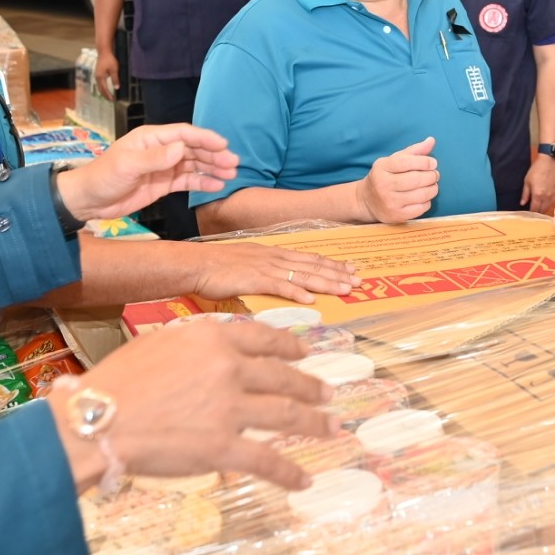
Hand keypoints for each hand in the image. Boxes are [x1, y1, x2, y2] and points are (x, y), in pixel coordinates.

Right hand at [56, 323, 334, 491]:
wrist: (96, 420)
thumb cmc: (117, 383)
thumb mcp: (158, 344)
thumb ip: (194, 346)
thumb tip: (213, 352)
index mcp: (212, 338)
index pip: (263, 338)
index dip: (289, 346)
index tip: (306, 352)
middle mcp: (228, 368)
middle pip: (283, 377)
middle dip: (310, 386)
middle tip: (328, 393)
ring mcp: (229, 408)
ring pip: (287, 415)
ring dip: (314, 423)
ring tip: (332, 428)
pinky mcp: (224, 447)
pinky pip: (268, 461)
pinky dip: (289, 473)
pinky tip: (304, 481)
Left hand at [57, 123, 238, 219]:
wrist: (88, 201)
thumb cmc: (103, 177)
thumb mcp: (127, 165)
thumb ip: (155, 158)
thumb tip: (182, 148)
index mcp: (151, 138)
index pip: (184, 134)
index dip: (204, 138)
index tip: (223, 145)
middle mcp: (160, 150)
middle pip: (193, 149)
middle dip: (214, 154)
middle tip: (233, 163)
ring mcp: (163, 168)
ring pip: (193, 165)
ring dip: (212, 168)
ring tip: (231, 174)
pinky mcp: (163, 184)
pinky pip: (187, 182)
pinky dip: (202, 183)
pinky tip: (216, 186)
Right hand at [93, 52, 119, 101]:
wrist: (104, 52)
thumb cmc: (109, 60)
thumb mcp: (114, 69)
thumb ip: (115, 79)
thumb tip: (116, 88)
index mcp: (101, 77)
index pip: (104, 89)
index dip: (109, 95)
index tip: (113, 100)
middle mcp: (97, 78)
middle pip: (101, 89)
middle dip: (105, 95)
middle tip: (111, 100)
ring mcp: (96, 75)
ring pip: (99, 87)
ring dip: (104, 92)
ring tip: (109, 96)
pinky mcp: (98, 73)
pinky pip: (99, 83)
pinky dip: (102, 88)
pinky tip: (105, 89)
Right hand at [188, 242, 356, 304]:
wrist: (196, 264)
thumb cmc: (217, 267)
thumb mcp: (248, 265)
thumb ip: (266, 272)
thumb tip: (281, 282)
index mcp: (273, 254)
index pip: (309, 258)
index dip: (331, 264)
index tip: (350, 269)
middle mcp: (274, 258)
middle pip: (312, 265)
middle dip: (337, 273)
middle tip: (358, 280)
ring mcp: (265, 268)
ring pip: (303, 275)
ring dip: (326, 282)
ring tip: (345, 289)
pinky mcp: (254, 279)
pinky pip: (280, 286)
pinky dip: (297, 293)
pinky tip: (312, 300)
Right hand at [356, 137, 438, 223]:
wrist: (367, 201)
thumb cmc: (385, 176)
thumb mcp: (394, 160)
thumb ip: (414, 151)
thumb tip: (431, 140)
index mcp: (382, 167)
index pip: (406, 162)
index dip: (424, 162)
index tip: (433, 163)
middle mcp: (383, 185)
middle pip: (415, 179)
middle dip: (431, 176)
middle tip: (435, 174)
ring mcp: (389, 202)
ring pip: (421, 195)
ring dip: (433, 189)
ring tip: (432, 185)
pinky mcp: (396, 216)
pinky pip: (420, 208)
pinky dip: (427, 201)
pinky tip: (425, 197)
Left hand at [521, 154, 554, 213]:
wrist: (549, 162)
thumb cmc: (536, 170)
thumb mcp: (527, 181)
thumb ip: (525, 194)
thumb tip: (522, 203)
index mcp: (538, 195)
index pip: (534, 209)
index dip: (530, 213)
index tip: (527, 214)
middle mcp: (546, 197)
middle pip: (542, 210)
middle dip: (537, 212)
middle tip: (532, 212)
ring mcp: (552, 195)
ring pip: (548, 207)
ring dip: (543, 209)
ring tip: (538, 209)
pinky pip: (552, 202)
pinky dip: (548, 205)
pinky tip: (544, 203)